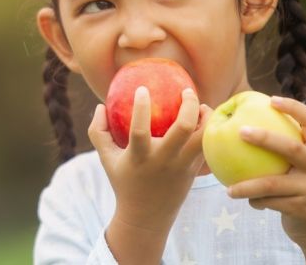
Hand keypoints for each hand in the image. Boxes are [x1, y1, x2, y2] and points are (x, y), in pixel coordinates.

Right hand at [87, 87, 210, 233]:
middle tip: (186, 91)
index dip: (141, 107)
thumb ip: (98, 131)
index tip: (142, 88)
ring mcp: (182, 166)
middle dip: (189, 105)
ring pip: (203, 137)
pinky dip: (208, 130)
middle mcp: (163, 160)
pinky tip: (203, 120)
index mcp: (139, 157)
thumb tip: (101, 106)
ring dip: (205, 117)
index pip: (140, 130)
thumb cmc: (124, 181)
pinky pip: (207, 146)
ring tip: (200, 105)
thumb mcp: (106, 158)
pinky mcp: (194, 171)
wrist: (146, 216)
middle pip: (183, 129)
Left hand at [226, 96, 305, 263]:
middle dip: (264, 137)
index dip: (294, 107)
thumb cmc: (300, 189)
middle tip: (239, 131)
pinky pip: (269, 202)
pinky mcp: (303, 208)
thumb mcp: (300, 168)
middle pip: (290, 148)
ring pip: (272, 183)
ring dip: (246, 186)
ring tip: (228, 190)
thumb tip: (241, 122)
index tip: (270, 99)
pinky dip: (254, 200)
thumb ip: (283, 149)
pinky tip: (242, 199)